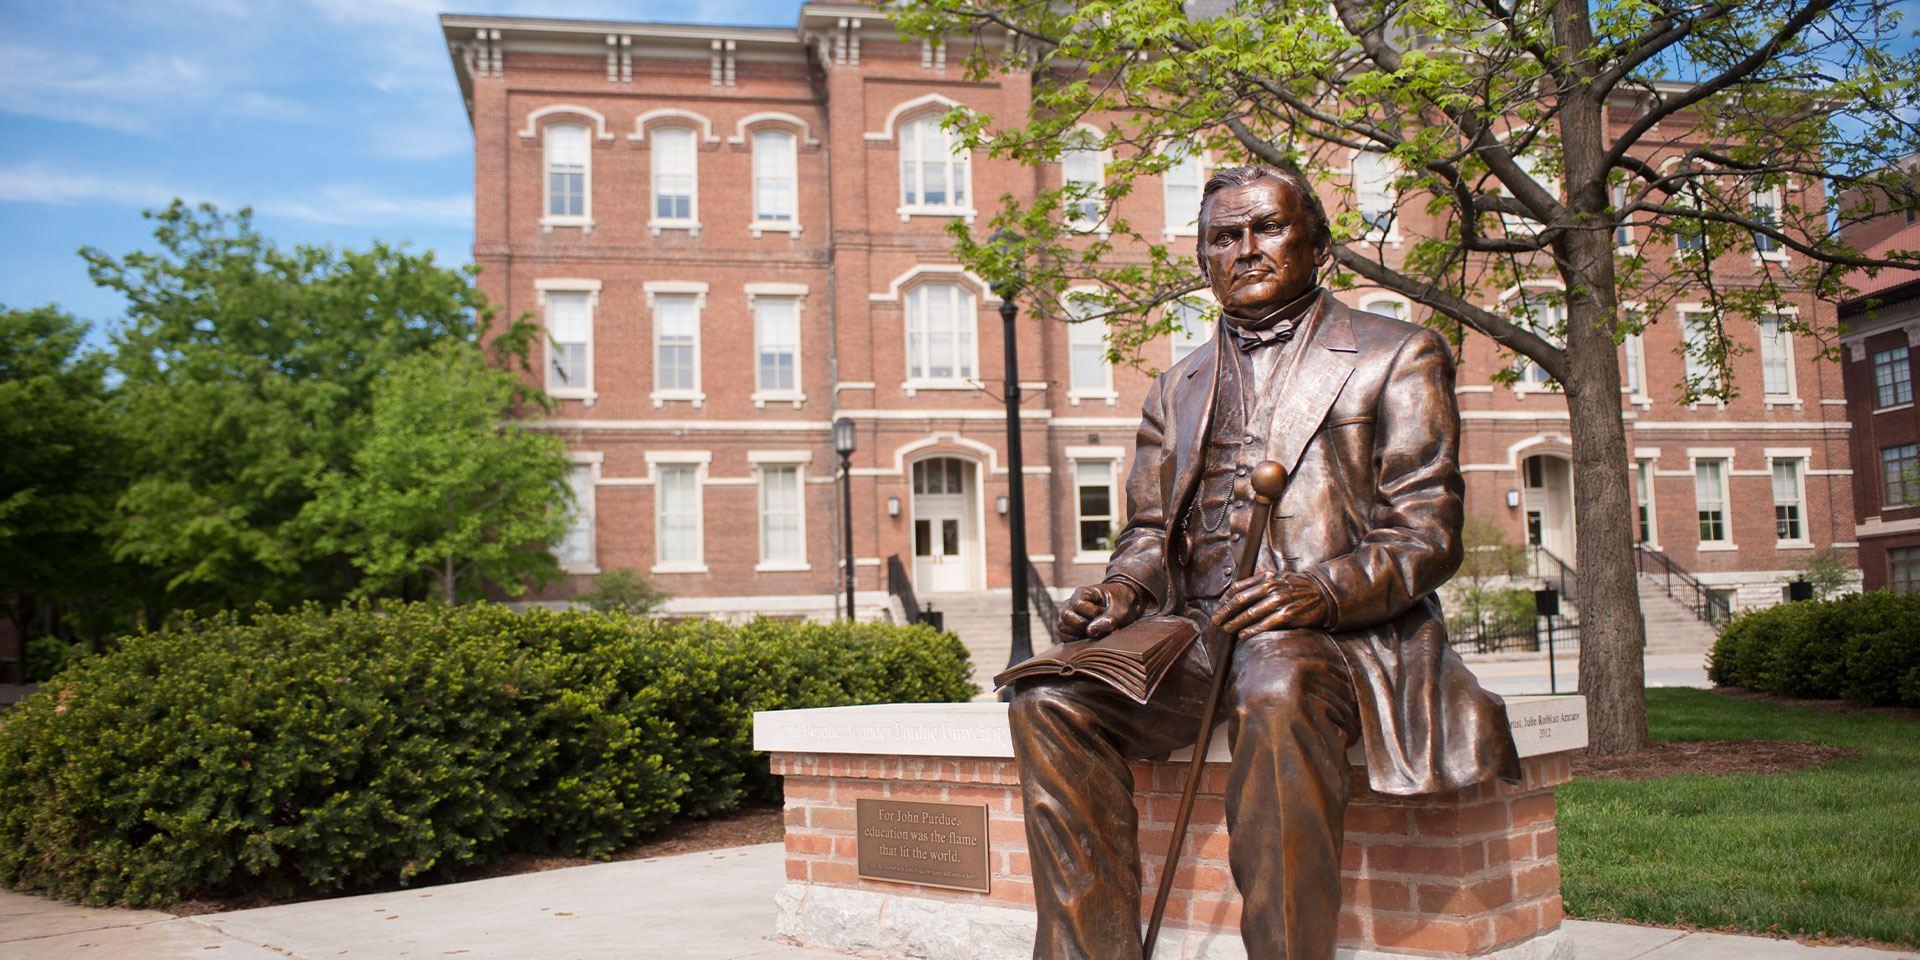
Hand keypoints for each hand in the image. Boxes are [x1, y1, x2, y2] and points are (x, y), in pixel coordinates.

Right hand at [1058, 581, 1143, 639]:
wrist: (1123, 606)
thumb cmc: (1122, 604)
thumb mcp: (1120, 611)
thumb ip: (1107, 620)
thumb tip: (1089, 632)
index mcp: (1082, 593)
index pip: (1077, 605)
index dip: (1091, 613)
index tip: (1105, 612)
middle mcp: (1071, 602)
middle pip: (1065, 616)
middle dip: (1083, 624)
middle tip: (1098, 624)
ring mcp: (1069, 614)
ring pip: (1062, 627)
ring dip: (1078, 633)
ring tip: (1094, 631)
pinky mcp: (1070, 626)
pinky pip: (1063, 636)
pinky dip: (1074, 640)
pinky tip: (1088, 638)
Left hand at [1211, 571, 1329, 640]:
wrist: (1323, 594)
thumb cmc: (1298, 587)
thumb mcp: (1278, 577)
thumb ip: (1259, 583)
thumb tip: (1237, 594)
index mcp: (1266, 577)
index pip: (1238, 588)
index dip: (1225, 599)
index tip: (1219, 608)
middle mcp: (1271, 588)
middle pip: (1240, 601)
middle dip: (1225, 612)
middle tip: (1216, 621)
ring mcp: (1278, 601)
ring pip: (1249, 614)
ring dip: (1235, 623)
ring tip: (1227, 629)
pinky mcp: (1286, 615)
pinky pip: (1263, 625)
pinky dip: (1250, 631)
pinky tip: (1243, 635)